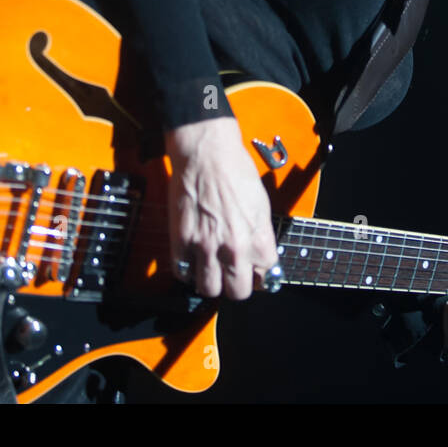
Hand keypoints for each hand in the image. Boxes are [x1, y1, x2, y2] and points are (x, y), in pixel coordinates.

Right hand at [164, 115, 279, 299]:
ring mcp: (206, 246)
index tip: (254, 269)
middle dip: (236, 285)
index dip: (259, 273)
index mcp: (258, 238)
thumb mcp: (261, 204)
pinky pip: (183, 273)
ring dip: (210, 281)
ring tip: (210, 267)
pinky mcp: (181, 241)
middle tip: (232, 273)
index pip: (265, 275)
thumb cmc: (236, 172)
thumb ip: (261, 234)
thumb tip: (260, 254)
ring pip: (209, 289)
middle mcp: (234, 247)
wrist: (207, 154)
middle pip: (238, 292)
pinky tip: (192, 258)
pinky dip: (187, 270)